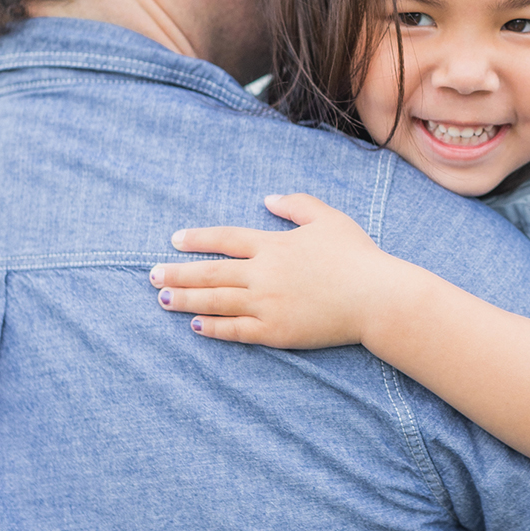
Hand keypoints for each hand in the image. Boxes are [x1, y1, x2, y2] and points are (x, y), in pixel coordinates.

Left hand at [152, 192, 409, 347]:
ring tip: (162, 298)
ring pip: (215, 301)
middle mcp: (263, 274)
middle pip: (210, 273)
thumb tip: (267, 199)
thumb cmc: (359, 256)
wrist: (378, 298)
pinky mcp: (276, 331)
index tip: (175, 241)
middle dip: (177, 272)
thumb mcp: (331, 219)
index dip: (197, 239)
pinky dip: (212, 327)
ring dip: (184, 299)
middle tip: (151, 274)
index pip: (225, 239)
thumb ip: (298, 205)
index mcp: (274, 245)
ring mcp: (267, 304)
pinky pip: (236, 329)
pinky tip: (195, 324)